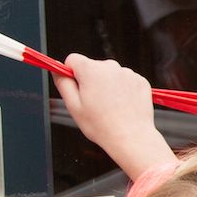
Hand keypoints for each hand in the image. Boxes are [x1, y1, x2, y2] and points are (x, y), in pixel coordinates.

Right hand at [56, 55, 173, 177]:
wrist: (132, 137)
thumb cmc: (101, 125)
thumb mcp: (73, 105)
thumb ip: (62, 83)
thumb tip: (56, 69)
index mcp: (91, 70)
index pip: (73, 59)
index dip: (70, 73)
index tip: (74, 87)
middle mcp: (111, 66)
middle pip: (92, 67)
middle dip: (89, 81)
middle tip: (93, 103)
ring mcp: (128, 73)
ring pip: (109, 74)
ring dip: (107, 86)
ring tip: (109, 107)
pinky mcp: (141, 81)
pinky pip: (125, 80)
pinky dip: (122, 90)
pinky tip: (122, 106)